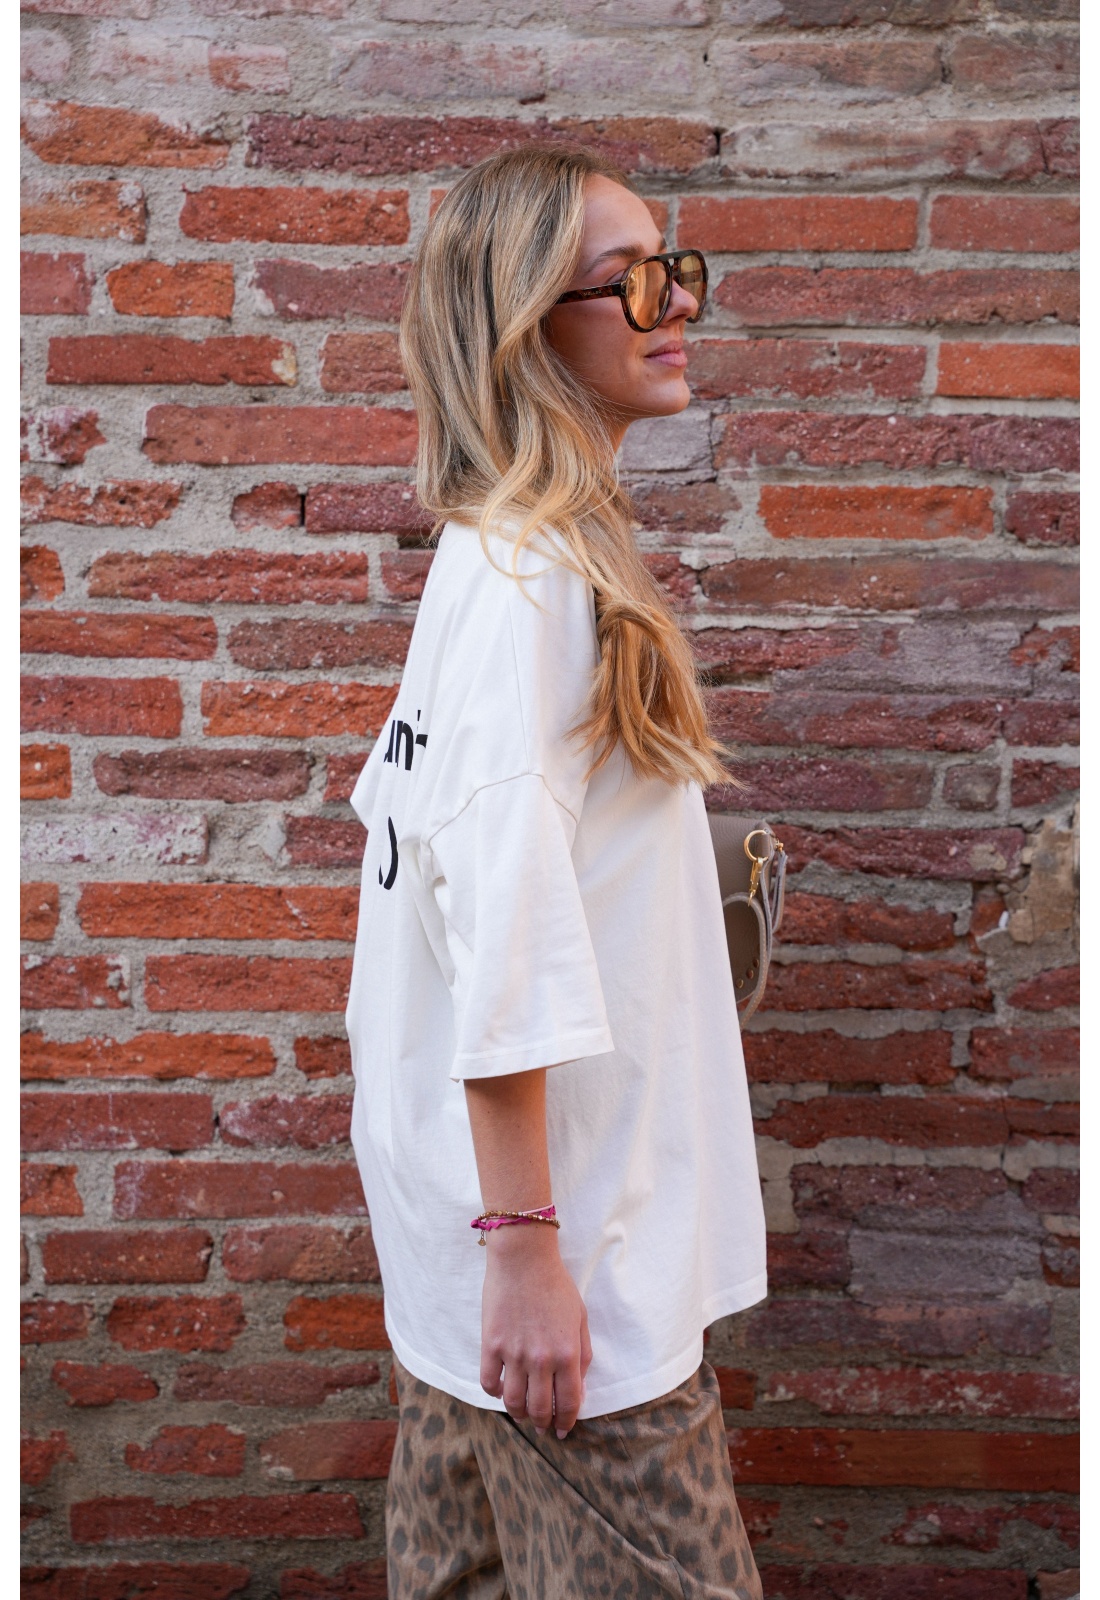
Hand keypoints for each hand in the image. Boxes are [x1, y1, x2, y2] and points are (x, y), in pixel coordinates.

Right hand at [479, 1223, 591, 1437]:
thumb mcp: (580, 1318)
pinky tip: (501, 1389)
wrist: (523, 1258)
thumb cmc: (556, 1285)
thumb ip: (583, 1355)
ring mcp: (513, 1354)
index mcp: (567, 1353)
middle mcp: (541, 1359)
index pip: (569, 1402)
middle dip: (543, 1423)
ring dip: (520, 1414)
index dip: (566, 1421)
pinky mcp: (491, 1345)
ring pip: (513, 1402)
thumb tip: (578, 1389)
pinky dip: (495, 1393)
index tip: (562, 1429)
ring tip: (523, 1412)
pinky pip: (488, 1383)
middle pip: (540, 1408)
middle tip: (543, 1426)